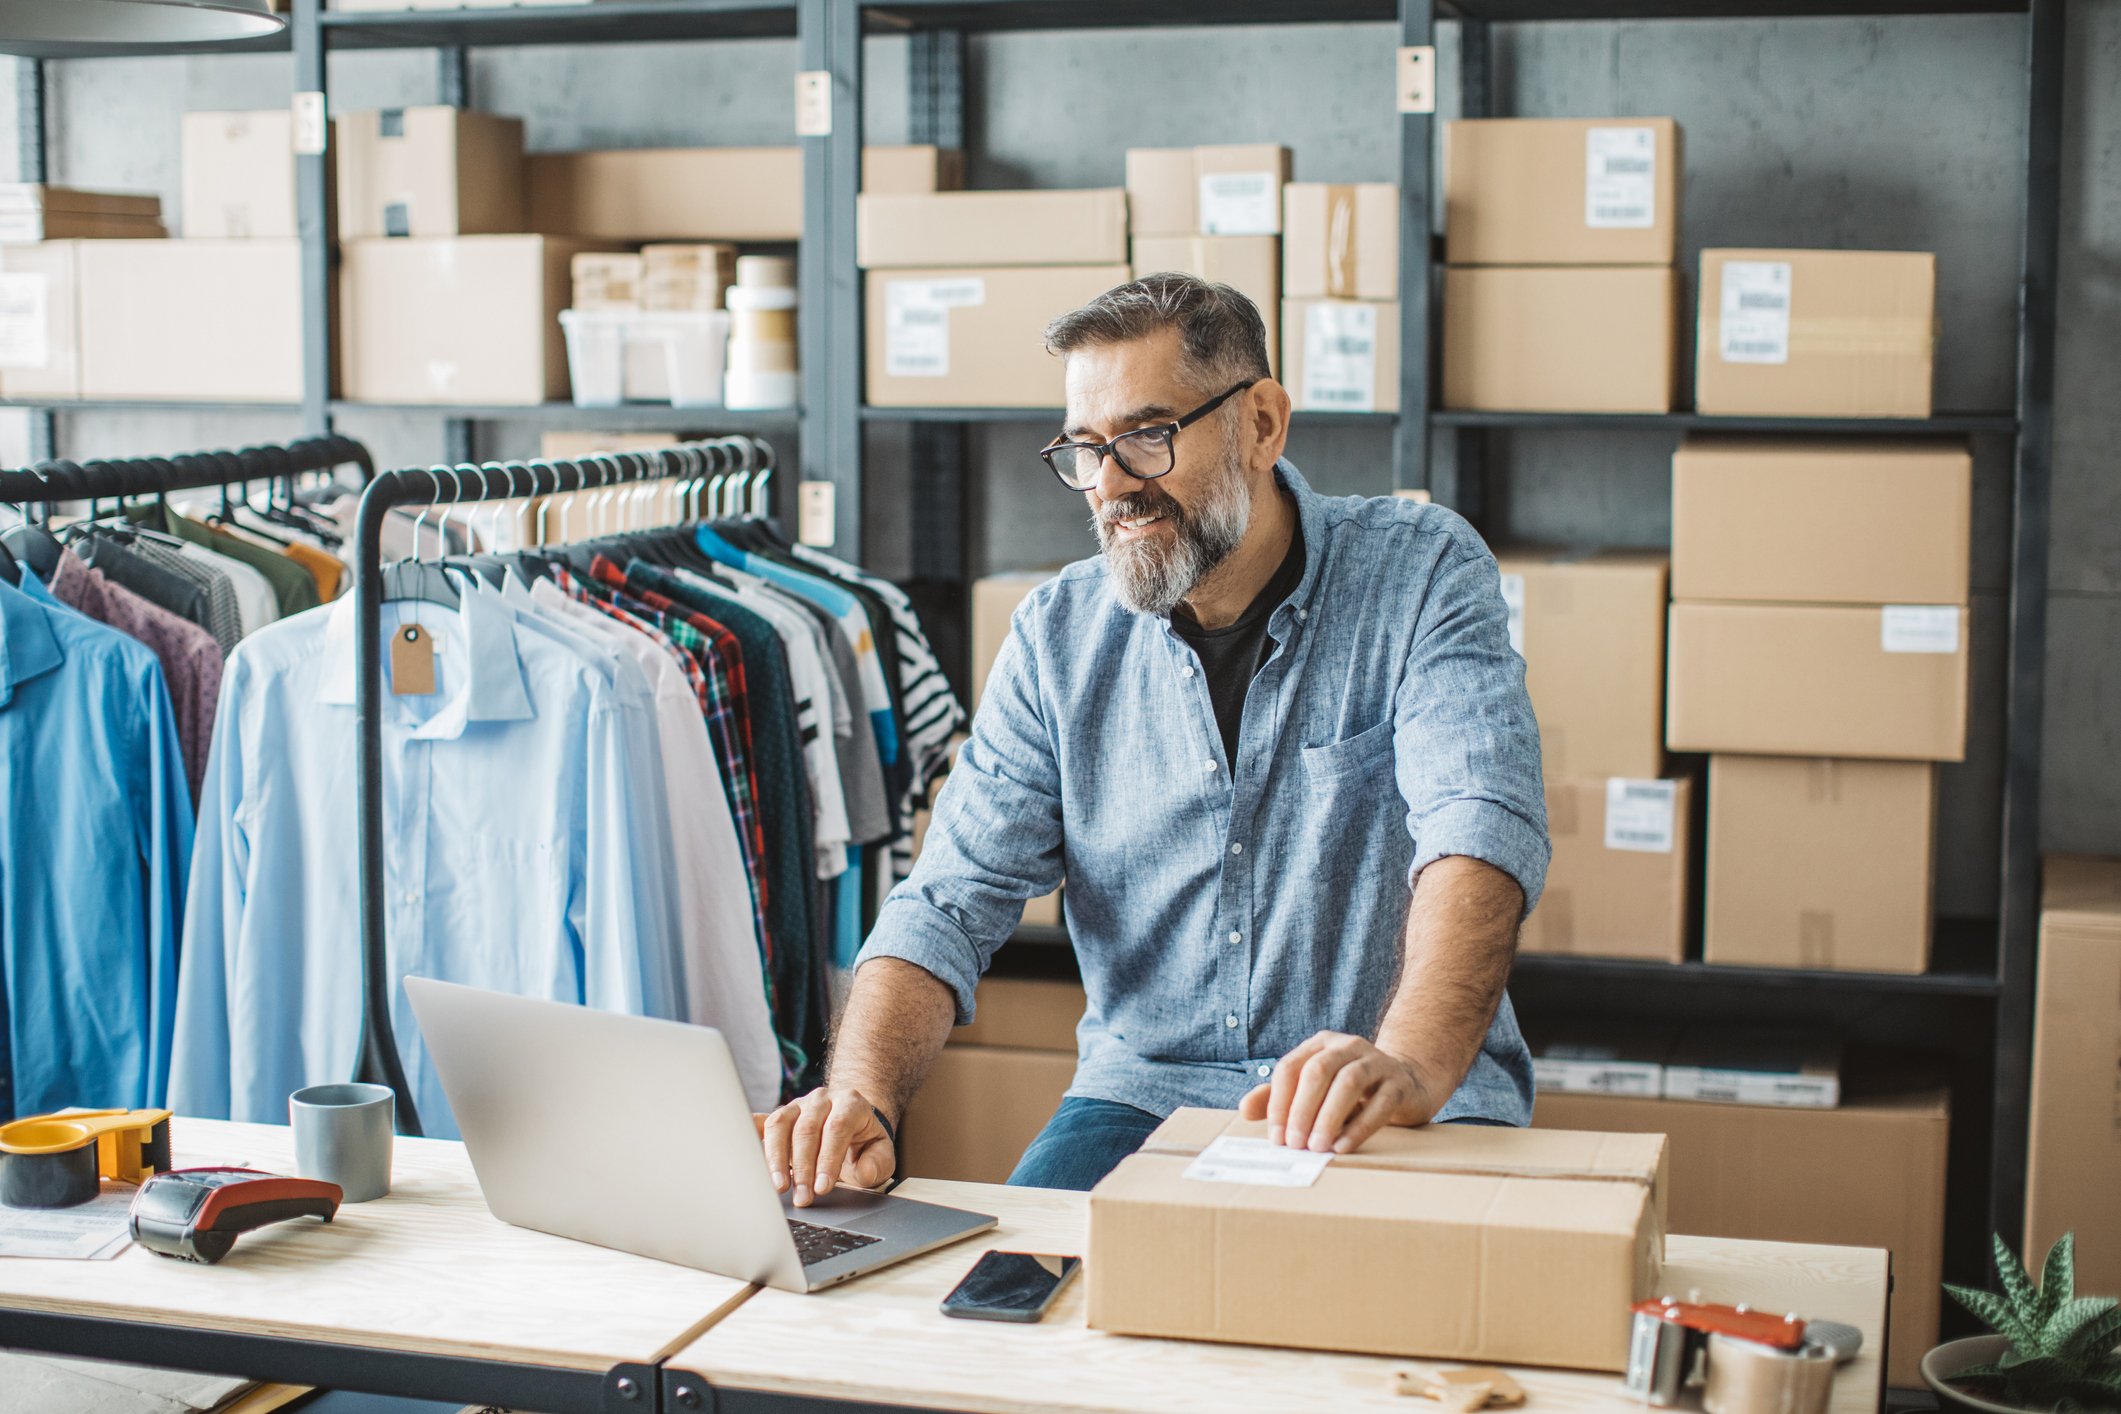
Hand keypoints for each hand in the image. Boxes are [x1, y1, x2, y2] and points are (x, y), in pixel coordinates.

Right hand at [756, 1085, 896, 1207]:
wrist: (853, 1125)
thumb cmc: (864, 1142)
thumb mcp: (881, 1153)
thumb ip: (877, 1163)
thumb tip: (863, 1173)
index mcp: (850, 1103)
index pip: (837, 1128)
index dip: (828, 1158)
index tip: (823, 1187)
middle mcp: (822, 1100)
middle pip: (806, 1129)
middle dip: (803, 1167)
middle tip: (803, 1197)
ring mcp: (798, 1106)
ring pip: (780, 1124)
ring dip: (776, 1158)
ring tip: (778, 1187)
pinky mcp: (781, 1117)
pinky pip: (761, 1123)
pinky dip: (751, 1136)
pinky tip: (745, 1155)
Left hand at [1238, 1031, 1437, 1154]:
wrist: (1407, 1084)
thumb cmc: (1349, 1091)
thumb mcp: (1313, 1091)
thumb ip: (1279, 1098)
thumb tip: (1244, 1109)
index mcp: (1320, 1045)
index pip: (1290, 1067)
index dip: (1279, 1102)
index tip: (1276, 1137)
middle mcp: (1347, 1046)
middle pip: (1318, 1071)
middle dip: (1301, 1110)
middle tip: (1294, 1144)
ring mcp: (1376, 1061)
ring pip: (1349, 1082)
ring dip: (1329, 1117)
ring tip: (1317, 1147)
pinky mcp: (1399, 1083)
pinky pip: (1379, 1103)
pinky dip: (1359, 1127)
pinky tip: (1343, 1146)